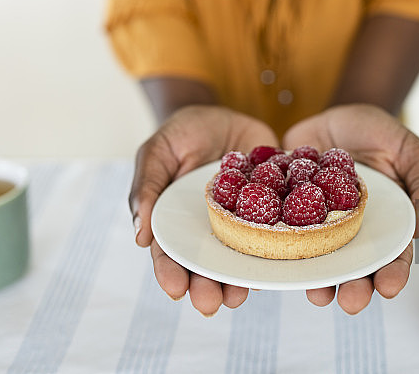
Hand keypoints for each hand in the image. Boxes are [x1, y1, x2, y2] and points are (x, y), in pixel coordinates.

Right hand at [129, 105, 277, 315]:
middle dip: (207, 288)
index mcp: (177, 223)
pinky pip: (276, 233)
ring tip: (240, 294)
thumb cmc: (182, 134)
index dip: (171, 274)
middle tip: (210, 303)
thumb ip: (148, 188)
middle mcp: (210, 230)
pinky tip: (278, 264)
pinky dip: (277, 250)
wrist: (223, 114)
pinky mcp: (272, 209)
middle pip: (206, 266)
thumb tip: (140, 236)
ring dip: (240, 280)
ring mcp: (242, 222)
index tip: (175, 290)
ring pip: (241, 258)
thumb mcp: (157, 152)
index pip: (170, 254)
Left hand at [283, 103, 418, 313]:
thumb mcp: (408, 149)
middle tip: (352, 302)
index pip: (394, 255)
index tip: (390, 286)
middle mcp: (352, 232)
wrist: (333, 115)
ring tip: (319, 295)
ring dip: (319, 281)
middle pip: (356, 268)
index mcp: (386, 224)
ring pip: (320, 260)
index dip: (393, 274)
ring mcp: (319, 226)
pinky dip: (279, 251)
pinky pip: (282, 235)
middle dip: (356, 288)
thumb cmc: (379, 132)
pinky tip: (277, 266)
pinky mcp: (287, 214)